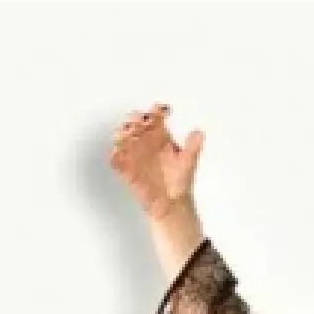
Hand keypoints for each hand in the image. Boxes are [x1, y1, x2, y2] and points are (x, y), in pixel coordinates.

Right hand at [107, 102, 204, 225]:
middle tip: (140, 120)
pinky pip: (115, 159)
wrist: (170, 203)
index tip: (160, 109)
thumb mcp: (188, 162)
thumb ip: (192, 147)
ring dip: (122, 133)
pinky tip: (117, 153)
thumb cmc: (179, 181)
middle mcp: (145, 141)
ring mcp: (134, 154)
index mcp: (160, 136)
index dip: (157, 110)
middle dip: (136, 118)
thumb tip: (199, 132)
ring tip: (127, 134)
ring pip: (122, 137)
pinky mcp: (126, 168)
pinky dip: (114, 155)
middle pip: (135, 123)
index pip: (156, 117)